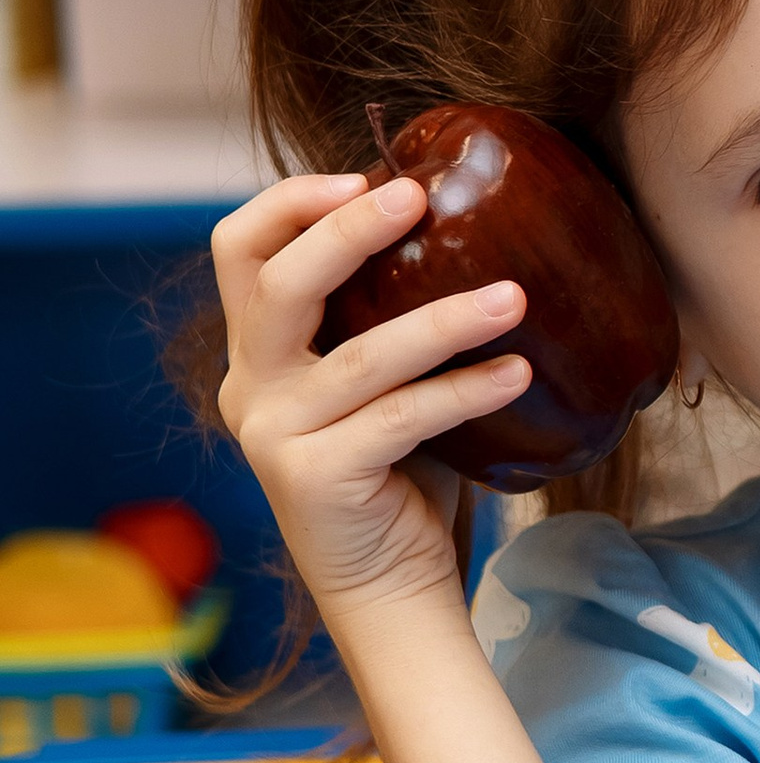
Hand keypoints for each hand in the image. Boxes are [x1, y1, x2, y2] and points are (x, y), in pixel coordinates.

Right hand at [213, 171, 530, 626]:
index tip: (366, 177)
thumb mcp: (385, 380)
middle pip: (278, 285)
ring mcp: (275, 435)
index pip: (239, 250)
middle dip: (347, 231)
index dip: (291, 204)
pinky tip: (517, 372)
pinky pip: (402, 417)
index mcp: (257, 352)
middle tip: (420, 199)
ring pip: (362, 356)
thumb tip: (472, 223)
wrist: (392, 586)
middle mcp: (250, 387)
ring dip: (445, 319)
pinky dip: (465, 390)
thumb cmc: (403, 472)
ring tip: (514, 296)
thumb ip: (390, 316)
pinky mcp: (314, 479)